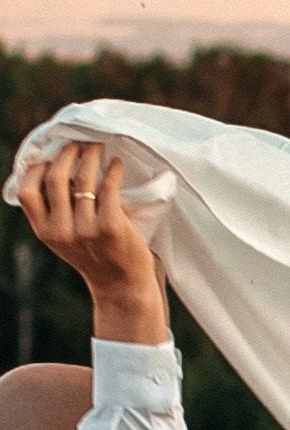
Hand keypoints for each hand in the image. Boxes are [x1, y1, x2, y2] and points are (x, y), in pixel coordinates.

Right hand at [17, 145, 167, 346]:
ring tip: (98, 147)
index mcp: (44, 231)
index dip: (37, 168)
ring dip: (91, 155)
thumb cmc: (95, 256)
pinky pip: (108, 186)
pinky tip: (117, 164)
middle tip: (79, 143)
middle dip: (67, 154)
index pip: (27, 191)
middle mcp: (61, 230)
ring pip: (83, 178)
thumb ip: (54, 211)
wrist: (123, 286)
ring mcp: (85, 229)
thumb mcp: (64, 238)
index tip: (51, 156)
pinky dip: (113, 170)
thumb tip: (55, 168)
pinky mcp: (111, 226)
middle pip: (55, 177)